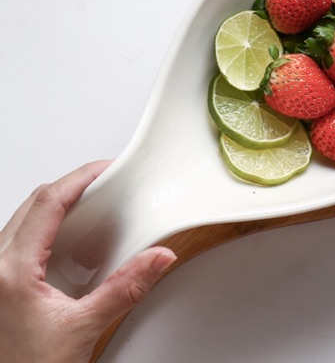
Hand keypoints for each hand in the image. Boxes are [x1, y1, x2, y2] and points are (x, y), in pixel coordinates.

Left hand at [0, 161, 176, 362]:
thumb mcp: (82, 330)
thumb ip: (124, 290)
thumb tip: (156, 259)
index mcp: (11, 271)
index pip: (49, 202)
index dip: (81, 178)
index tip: (105, 169)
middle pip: (35, 202)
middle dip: (73, 186)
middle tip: (104, 183)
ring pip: (24, 217)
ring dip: (58, 205)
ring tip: (91, 206)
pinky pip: (19, 236)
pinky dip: (47, 225)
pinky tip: (68, 238)